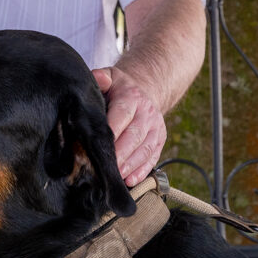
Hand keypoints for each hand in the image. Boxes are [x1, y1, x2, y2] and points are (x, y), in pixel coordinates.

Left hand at [92, 66, 165, 186]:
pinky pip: (153, 158)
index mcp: (132, 97)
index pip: (122, 114)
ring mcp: (155, 128)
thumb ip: (101, 77)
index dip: (111, 131)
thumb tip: (97, 77)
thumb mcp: (110, 76)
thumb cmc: (118, 88)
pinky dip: (142, 171)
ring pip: (145, 149)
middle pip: (134, 136)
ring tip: (116, 177)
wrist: (143, 91)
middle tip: (106, 168)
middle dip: (120, 154)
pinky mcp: (160, 140)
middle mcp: (146, 113)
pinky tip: (130, 180)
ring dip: (130, 165)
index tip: (97, 145)